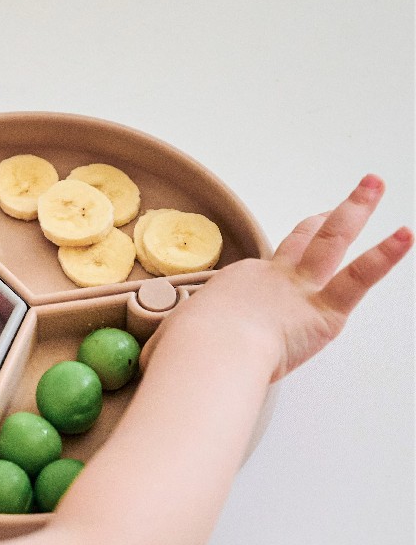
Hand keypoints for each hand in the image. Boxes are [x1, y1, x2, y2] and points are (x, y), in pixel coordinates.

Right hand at [178, 175, 412, 381]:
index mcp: (236, 286)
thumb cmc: (189, 351)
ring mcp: (299, 290)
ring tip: (374, 186)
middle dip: (318, 223)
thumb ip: (172, 345)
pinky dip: (385, 255)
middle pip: (298, 242)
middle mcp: (269, 279)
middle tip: (330, 210)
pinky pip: (359, 277)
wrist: (209, 353)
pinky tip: (406, 234)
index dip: (271, 267)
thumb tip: (154, 359)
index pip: (260, 274)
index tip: (274, 269)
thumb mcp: (172, 342)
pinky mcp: (325, 312)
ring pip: (332, 242)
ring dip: (355, 210)